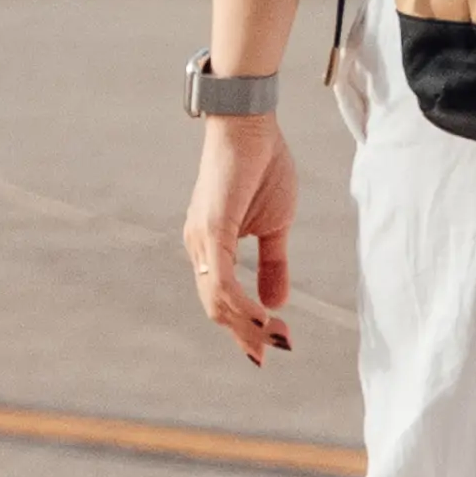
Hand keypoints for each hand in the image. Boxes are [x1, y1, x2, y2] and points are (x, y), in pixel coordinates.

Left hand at [181, 118, 295, 361]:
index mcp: (210, 249)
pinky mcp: (211, 228)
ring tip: (275, 338)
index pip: (222, 301)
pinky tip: (261, 316)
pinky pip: (221, 278)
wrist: (251, 126)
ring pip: (217, 300)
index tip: (273, 346)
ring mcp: (201, 239)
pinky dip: (240, 303)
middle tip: (276, 350)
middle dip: (247, 335)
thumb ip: (273, 264)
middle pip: (216, 308)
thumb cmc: (261, 167)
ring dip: (246, 325)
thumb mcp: (275, 226)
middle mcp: (198, 248)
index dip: (245, 327)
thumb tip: (277, 303)